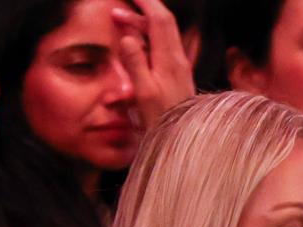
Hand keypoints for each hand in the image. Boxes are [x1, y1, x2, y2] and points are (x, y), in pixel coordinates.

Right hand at [111, 0, 192, 125]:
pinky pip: (163, 45)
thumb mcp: (143, 93)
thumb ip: (135, 63)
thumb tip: (127, 37)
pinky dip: (148, 36)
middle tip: (117, 9)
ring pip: (163, 33)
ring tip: (119, 22)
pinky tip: (135, 41)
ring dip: (142, 23)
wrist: (184, 138)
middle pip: (163, 22)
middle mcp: (178, 59)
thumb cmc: (162, 120)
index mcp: (169, 60)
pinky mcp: (178, 72)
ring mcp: (180, 65)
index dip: (146, 1)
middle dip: (142, 8)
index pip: (159, 19)